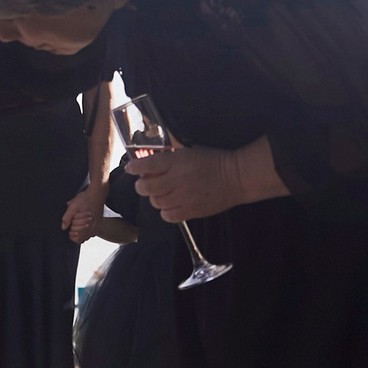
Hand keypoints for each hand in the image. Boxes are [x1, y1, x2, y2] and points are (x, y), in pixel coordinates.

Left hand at [61, 181, 107, 242]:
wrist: (97, 193)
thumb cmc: (85, 199)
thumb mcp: (73, 207)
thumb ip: (67, 218)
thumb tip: (63, 228)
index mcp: (87, 225)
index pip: (77, 239)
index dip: (71, 233)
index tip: (70, 225)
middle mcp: (93, 228)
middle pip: (81, 238)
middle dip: (76, 231)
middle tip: (74, 222)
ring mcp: (97, 226)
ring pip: (87, 235)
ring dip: (82, 230)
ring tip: (79, 221)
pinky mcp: (100, 223)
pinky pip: (93, 232)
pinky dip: (88, 228)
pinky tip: (85, 221)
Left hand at [128, 144, 249, 222]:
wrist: (236, 177)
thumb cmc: (214, 161)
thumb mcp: (190, 151)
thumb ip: (170, 158)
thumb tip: (151, 164)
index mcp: (177, 161)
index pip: (147, 165)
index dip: (135, 167)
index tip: (131, 168)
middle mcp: (177, 179)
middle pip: (146, 187)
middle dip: (141, 185)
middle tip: (145, 183)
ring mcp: (184, 197)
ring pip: (156, 202)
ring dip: (154, 198)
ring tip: (162, 193)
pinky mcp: (191, 211)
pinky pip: (168, 216)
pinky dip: (165, 211)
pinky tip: (171, 204)